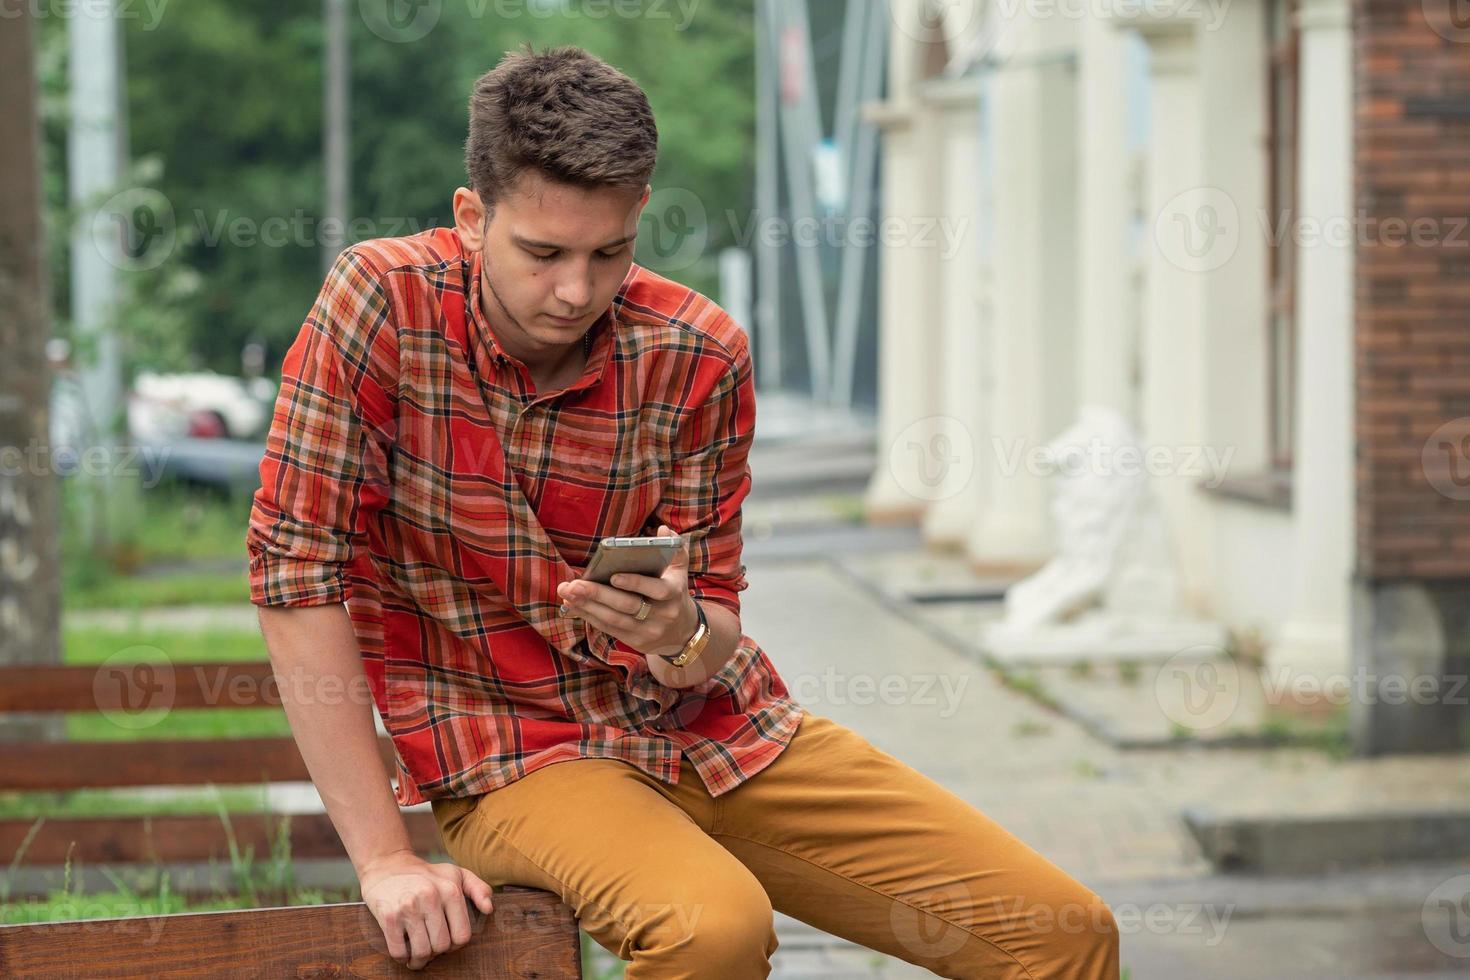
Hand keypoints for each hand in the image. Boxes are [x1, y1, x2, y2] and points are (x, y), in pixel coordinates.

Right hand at [358, 848, 494, 970]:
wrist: (387, 866)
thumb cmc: (426, 875)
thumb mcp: (456, 874)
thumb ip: (478, 888)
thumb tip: (489, 909)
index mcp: (450, 890)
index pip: (462, 936)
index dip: (455, 944)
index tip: (447, 941)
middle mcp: (431, 897)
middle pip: (442, 946)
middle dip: (437, 952)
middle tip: (430, 946)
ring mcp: (408, 907)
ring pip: (422, 952)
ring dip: (419, 960)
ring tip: (417, 954)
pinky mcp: (388, 917)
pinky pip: (398, 952)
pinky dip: (402, 958)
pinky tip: (403, 950)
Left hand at [557, 524, 699, 661]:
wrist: (682, 632)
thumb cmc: (674, 592)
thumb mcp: (679, 570)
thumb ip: (674, 548)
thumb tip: (661, 530)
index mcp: (673, 594)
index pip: (656, 590)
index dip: (635, 583)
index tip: (613, 576)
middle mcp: (662, 615)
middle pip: (627, 606)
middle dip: (598, 594)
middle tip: (574, 584)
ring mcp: (647, 631)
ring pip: (613, 619)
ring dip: (587, 606)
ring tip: (567, 592)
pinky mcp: (634, 641)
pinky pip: (608, 628)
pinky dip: (589, 616)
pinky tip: (572, 604)